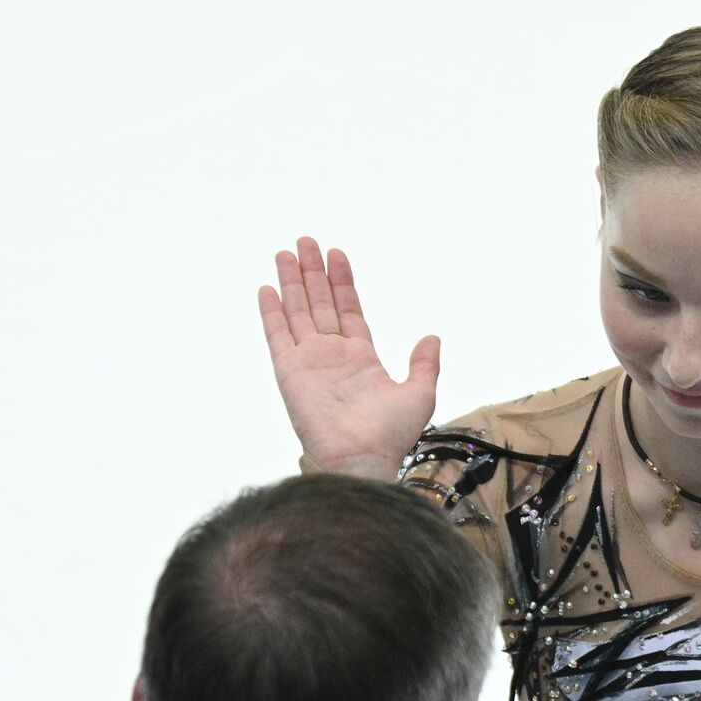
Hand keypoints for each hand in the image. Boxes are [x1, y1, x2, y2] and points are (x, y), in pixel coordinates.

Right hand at [257, 238, 440, 478]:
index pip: (348, 311)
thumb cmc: (391, 435)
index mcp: (361, 359)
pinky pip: (278, 336)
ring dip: (291, 283)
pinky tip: (268, 289)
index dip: (342, 283)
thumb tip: (432, 338)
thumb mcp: (420, 394)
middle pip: (319, 305)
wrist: (363, 457)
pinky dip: (272, 313)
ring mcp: (310, 363)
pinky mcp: (290, 372)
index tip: (337, 254)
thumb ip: (425, 364)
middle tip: (306, 242)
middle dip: (313, 273)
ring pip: (298, 313)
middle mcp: (332, 357)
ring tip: (286, 253)